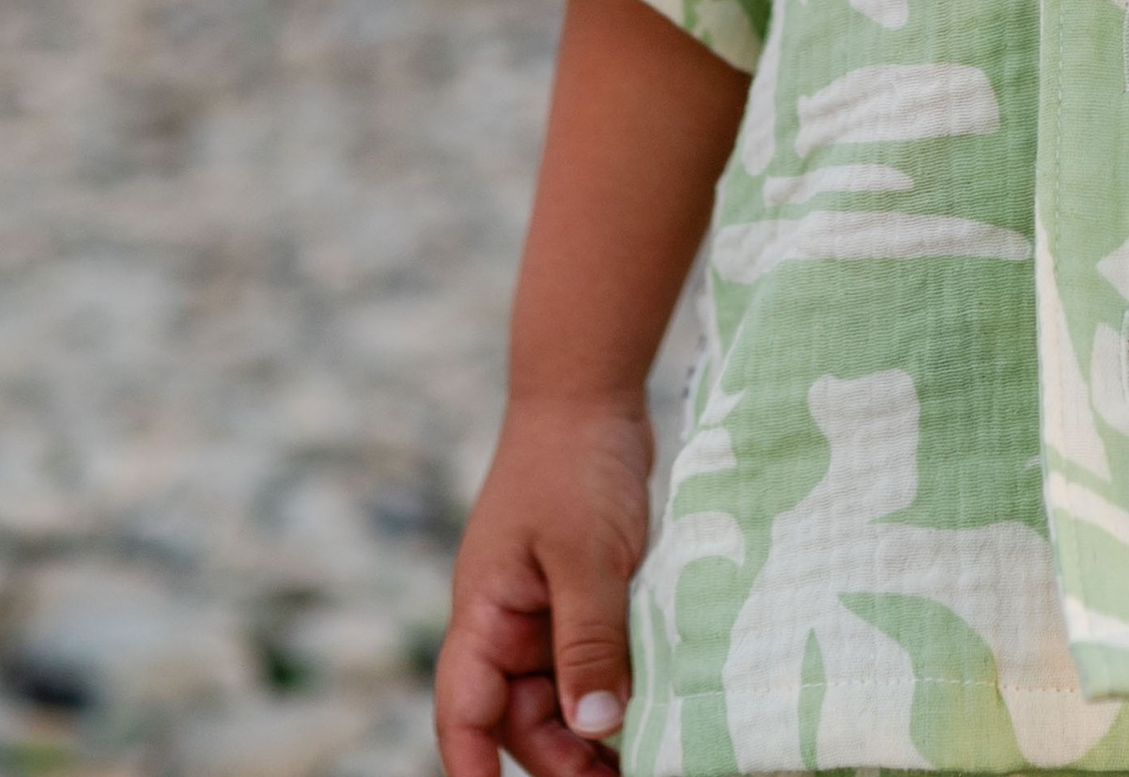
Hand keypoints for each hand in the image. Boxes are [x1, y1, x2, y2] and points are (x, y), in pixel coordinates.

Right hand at [435, 394, 651, 776]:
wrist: (592, 390)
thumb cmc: (573, 463)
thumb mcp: (583, 554)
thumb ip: (587, 637)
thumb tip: (593, 725)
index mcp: (483, 616)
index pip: (464, 715)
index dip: (475, 771)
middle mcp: (509, 625)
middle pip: (524, 721)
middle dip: (568, 759)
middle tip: (634, 775)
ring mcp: (547, 612)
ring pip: (566, 696)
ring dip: (600, 726)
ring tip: (657, 749)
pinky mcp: (586, 598)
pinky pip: (597, 660)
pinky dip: (621, 684)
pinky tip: (665, 701)